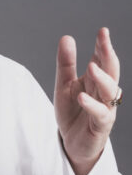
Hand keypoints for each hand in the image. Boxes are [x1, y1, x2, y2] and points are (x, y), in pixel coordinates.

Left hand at [54, 27, 120, 174]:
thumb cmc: (73, 112)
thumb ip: (66, 64)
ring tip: (91, 67)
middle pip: (110, 71)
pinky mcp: (100, 125)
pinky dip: (92, 105)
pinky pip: (100, 114)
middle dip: (108, 54)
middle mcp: (103, 92)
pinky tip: (82, 96)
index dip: (102, 46)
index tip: (102, 31)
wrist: (73, 143)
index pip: (102, 60)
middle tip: (103, 39)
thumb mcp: (64, 85)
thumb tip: (67, 37)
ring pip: (109, 91)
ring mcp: (105, 108)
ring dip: (102, 78)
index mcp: (95, 80)